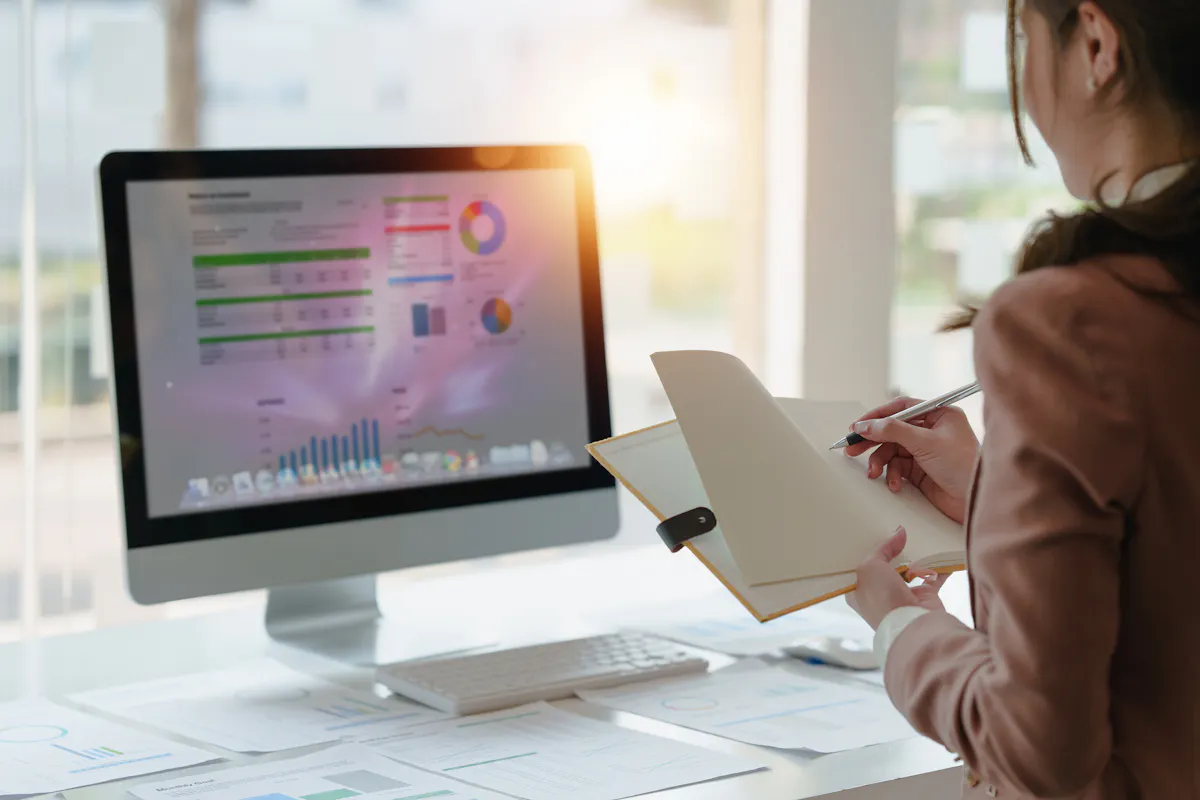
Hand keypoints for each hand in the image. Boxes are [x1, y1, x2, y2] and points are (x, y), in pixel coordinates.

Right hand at [845, 396, 979, 523]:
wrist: (977, 501)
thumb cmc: (964, 466)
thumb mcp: (926, 443)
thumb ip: (893, 431)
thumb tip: (865, 425)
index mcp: (939, 415)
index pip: (901, 408)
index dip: (877, 416)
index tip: (857, 426)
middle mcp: (932, 430)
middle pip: (893, 430)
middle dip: (872, 440)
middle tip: (852, 448)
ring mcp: (926, 450)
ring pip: (892, 450)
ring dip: (881, 462)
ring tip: (874, 473)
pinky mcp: (922, 470)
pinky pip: (898, 467)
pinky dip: (892, 475)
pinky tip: (895, 484)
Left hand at [847, 527, 950, 628]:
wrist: (911, 624)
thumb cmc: (881, 597)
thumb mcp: (871, 566)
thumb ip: (883, 548)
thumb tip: (899, 531)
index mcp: (858, 591)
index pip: (860, 568)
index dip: (865, 552)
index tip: (871, 534)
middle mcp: (879, 595)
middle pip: (886, 568)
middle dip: (893, 552)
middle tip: (897, 533)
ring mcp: (903, 597)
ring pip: (910, 571)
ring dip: (917, 557)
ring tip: (920, 536)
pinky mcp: (925, 598)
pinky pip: (933, 577)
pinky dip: (939, 566)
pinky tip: (942, 551)